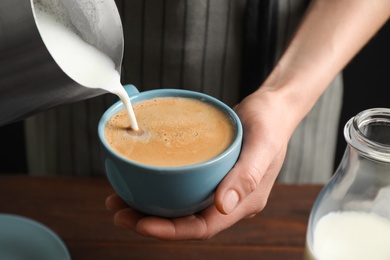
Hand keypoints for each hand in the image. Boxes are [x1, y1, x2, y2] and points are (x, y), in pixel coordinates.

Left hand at [105, 89, 293, 239]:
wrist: (272, 107)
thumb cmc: (271, 123)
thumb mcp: (263, 144)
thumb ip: (246, 175)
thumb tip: (222, 206)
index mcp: (243, 202)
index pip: (203, 227)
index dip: (170, 231)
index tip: (141, 223)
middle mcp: (228, 200)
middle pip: (186, 221)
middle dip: (150, 222)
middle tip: (118, 211)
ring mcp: (218, 187)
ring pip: (180, 206)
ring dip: (148, 207)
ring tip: (118, 199)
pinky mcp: (209, 173)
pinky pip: (181, 187)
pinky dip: (158, 186)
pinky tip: (139, 178)